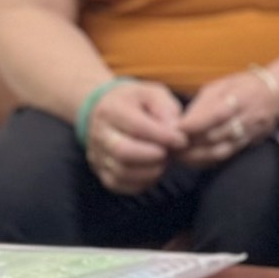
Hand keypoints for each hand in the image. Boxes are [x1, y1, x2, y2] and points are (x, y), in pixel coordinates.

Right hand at [83, 80, 186, 194]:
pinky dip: (141, 182)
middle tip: (170, 152)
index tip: (182, 140)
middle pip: (123, 152)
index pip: (136, 127)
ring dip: (150, 170)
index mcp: (111, 110)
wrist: (103, 110)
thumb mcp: (153, 93)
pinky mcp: (100, 171)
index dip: (162, 136)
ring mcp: (96, 155)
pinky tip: (153, 170)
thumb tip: (174, 129)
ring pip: (121, 172)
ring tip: (164, 160)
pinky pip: (119, 184)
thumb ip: (166, 108)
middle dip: (154, 155)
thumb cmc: (135, 101)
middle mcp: (99, 134)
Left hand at [175, 69, 278, 169]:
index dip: (192, 124)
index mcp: (238, 97)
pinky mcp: (249, 144)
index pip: (212, 114)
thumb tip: (181, 122)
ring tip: (179, 157)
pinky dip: (208, 161)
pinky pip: (226, 156)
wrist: (276, 95)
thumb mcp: (221, 86)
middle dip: (189, 144)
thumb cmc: (243, 86)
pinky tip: (195, 160)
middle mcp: (245, 117)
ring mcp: (249, 133)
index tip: (173, 130)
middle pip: (213, 136)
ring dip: (196, 156)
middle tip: (169, 147)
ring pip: (219, 150)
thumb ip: (201, 104)